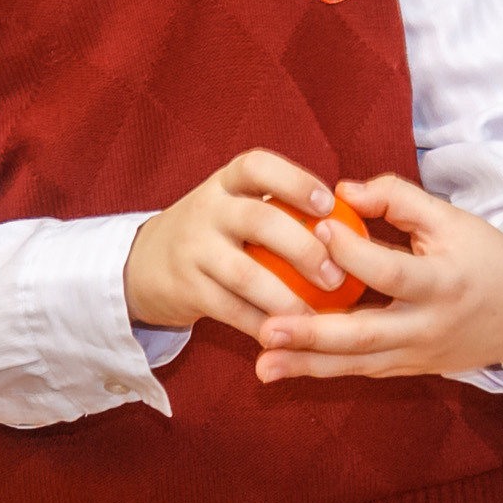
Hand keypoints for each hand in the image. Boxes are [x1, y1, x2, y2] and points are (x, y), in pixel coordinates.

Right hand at [122, 150, 344, 336]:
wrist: (143, 264)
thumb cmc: (218, 232)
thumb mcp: (237, 204)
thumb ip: (282, 207)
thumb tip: (358, 219)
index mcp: (227, 181)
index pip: (258, 166)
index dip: (295, 181)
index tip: (329, 204)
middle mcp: (208, 209)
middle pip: (259, 220)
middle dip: (303, 248)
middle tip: (338, 275)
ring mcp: (192, 249)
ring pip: (245, 274)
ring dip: (287, 298)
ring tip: (320, 317)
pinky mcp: (185, 289)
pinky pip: (230, 310)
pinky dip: (263, 325)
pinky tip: (290, 336)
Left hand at [254, 174, 502, 380]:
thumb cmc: (482, 256)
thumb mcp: (451, 219)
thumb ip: (398, 198)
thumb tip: (341, 191)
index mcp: (444, 283)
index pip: (391, 271)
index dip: (353, 252)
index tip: (318, 227)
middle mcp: (428, 327)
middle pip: (365, 335)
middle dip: (313, 334)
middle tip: (266, 328)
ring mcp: (417, 355)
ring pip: (356, 365)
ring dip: (306, 366)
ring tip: (262, 367)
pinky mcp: (407, 369)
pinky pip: (359, 371)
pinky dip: (321, 370)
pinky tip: (282, 368)